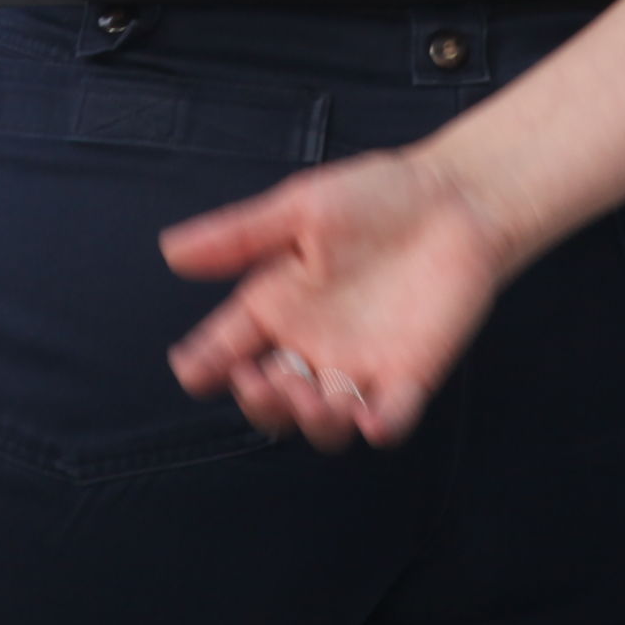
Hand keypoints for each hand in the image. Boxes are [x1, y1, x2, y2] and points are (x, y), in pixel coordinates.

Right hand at [161, 150, 511, 448]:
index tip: (194, 369)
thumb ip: (239, 235)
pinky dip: (379, 427)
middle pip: (271, 400)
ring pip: (324, 423)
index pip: (226, 348)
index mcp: (276, 306)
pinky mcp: (409, 377)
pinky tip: (371, 418)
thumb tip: (170, 251)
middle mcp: (311, 347)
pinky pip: (390, 420)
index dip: (204, 365)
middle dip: (261, 401)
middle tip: (264, 378)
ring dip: (311, 420)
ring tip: (311, 393)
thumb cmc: (375, 196)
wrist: (454, 199)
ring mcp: (360, 367)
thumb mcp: (300, 209)